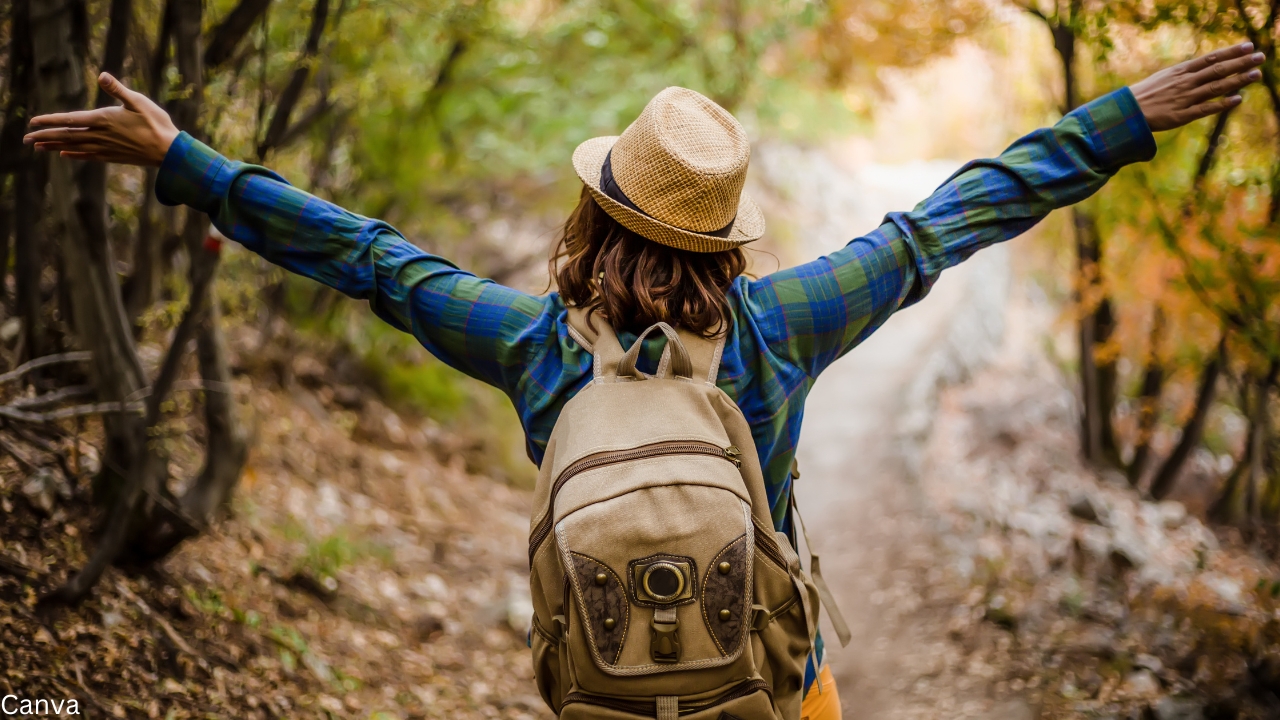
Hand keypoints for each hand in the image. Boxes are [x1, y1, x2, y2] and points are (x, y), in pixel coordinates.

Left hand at [24, 72, 178, 165]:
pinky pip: (88, 156)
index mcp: (103, 120)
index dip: (50, 121)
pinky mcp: (113, 156)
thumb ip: (117, 89)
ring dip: (54, 146)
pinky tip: (65, 155)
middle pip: (66, 136)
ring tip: (39, 147)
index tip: (33, 122)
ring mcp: (106, 148)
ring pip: (74, 147)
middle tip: (26, 139)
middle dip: (45, 136)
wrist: (169, 152)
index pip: (69, 120)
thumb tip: (102, 75)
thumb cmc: (156, 124)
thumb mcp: (138, 101)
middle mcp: (100, 136)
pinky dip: (74, 155)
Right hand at [1131, 42, 1264, 131]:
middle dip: (1240, 63)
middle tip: (1260, 57)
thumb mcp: (1163, 77)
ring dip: (1237, 80)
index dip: (1230, 52)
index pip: (1210, 58)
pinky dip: (1222, 104)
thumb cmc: (1145, 95)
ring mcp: (1183, 99)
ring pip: (1215, 87)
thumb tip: (1204, 67)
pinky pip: (1205, 109)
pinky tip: (1237, 99)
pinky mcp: (1180, 116)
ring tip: (1256, 75)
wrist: (1125, 113)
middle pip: (1217, 70)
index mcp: (1180, 72)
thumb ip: (1185, 73)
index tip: (1248, 45)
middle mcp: (1184, 83)